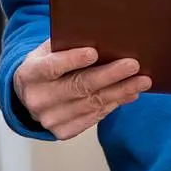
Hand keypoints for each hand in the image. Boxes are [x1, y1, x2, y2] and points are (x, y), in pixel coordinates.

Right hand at [13, 40, 151, 139]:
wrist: (29, 96)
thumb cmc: (45, 66)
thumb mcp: (46, 51)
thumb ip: (65, 44)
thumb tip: (100, 38)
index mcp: (29, 74)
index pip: (51, 67)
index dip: (72, 60)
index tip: (94, 52)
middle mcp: (38, 99)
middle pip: (78, 87)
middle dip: (109, 76)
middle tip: (133, 65)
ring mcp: (50, 119)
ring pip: (91, 104)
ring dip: (120, 92)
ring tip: (142, 81)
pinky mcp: (63, 132)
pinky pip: (94, 117)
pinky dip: (114, 104)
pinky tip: (129, 94)